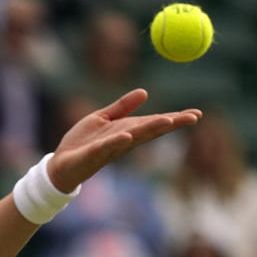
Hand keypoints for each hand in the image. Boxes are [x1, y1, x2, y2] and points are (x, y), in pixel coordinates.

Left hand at [47, 89, 201, 191]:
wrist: (60, 164)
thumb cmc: (82, 143)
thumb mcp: (103, 118)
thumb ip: (122, 107)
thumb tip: (145, 92)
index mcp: (127, 131)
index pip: (154, 123)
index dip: (175, 119)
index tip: (196, 114)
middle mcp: (123, 141)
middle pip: (151, 130)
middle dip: (172, 123)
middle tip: (193, 118)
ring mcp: (109, 148)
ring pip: (134, 138)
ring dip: (151, 129)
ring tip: (168, 121)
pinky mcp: (93, 155)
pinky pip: (107, 147)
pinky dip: (118, 141)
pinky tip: (128, 136)